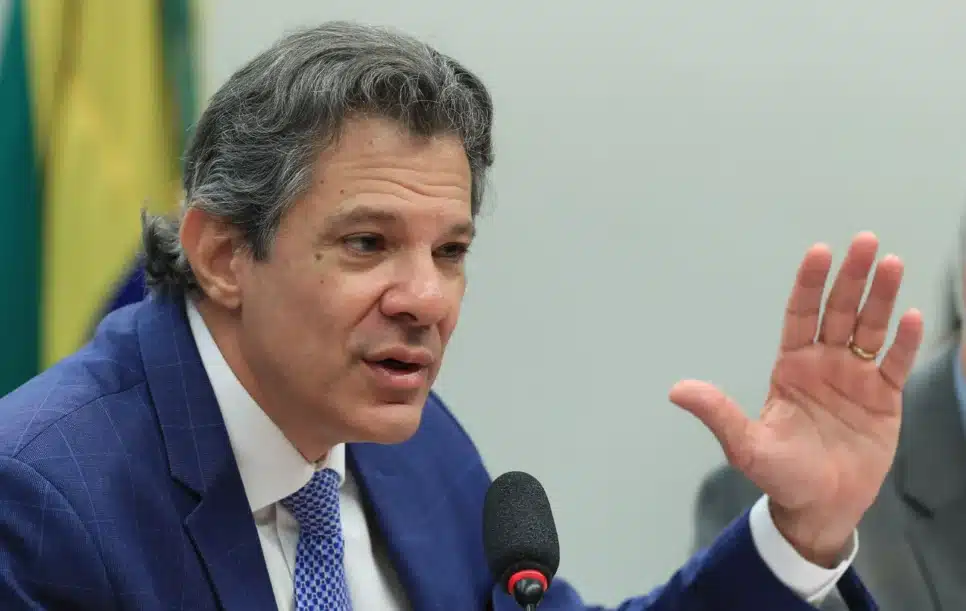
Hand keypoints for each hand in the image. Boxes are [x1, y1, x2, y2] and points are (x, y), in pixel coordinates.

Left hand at [670, 232, 922, 566]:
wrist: (819, 506)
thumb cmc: (780, 474)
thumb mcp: (745, 445)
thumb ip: (719, 414)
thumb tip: (676, 391)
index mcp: (791, 366)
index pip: (801, 314)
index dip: (810, 283)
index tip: (820, 251)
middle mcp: (824, 363)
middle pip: (839, 311)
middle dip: (851, 276)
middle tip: (865, 240)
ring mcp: (855, 378)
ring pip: (870, 328)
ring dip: (882, 297)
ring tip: (893, 263)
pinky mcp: (884, 399)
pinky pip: (895, 363)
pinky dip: (905, 342)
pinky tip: (912, 316)